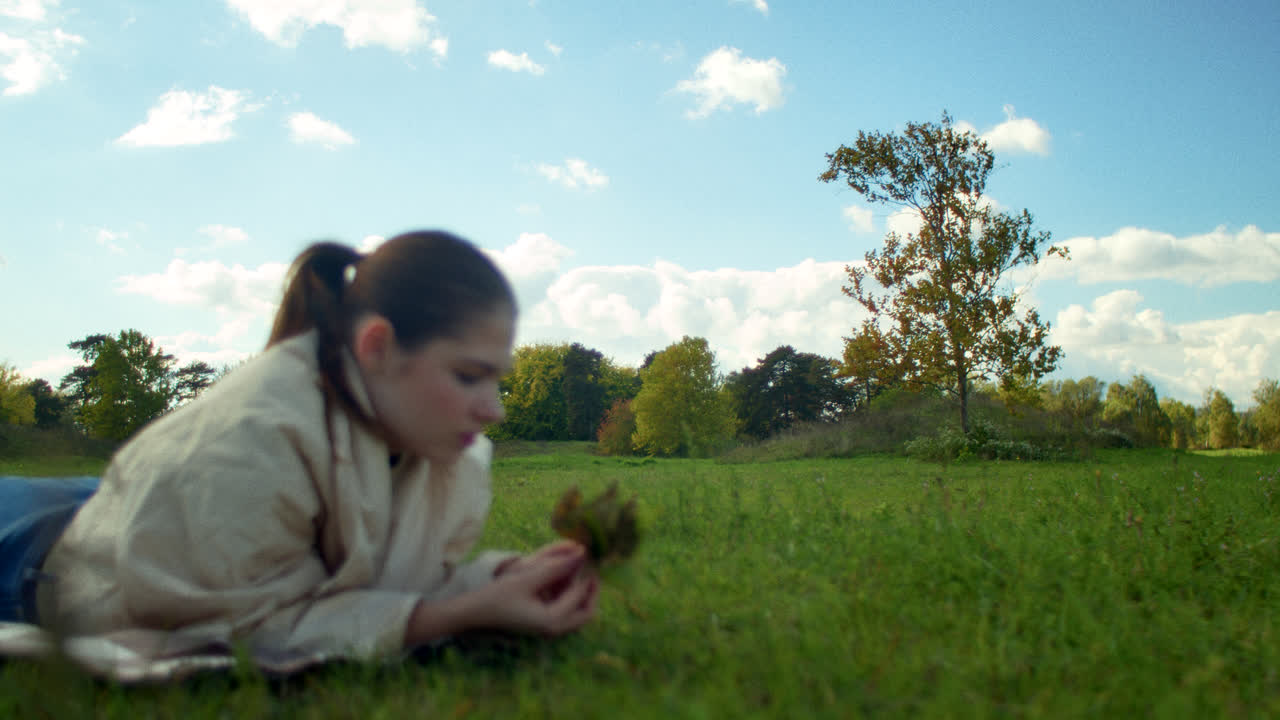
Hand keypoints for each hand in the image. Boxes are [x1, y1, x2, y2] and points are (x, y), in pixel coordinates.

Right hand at [470, 544, 598, 635]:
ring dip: (580, 594)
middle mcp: (553, 630)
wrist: (477, 613)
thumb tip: (582, 553)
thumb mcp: (527, 578)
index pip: (579, 597)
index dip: (585, 575)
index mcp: (551, 621)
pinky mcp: (543, 626)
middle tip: (591, 570)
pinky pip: (566, 614)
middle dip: (591, 592)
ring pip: (577, 615)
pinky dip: (568, 598)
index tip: (587, 557)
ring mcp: (548, 630)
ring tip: (574, 572)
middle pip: (586, 613)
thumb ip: (556, 567)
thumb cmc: (498, 595)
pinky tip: (560, 581)